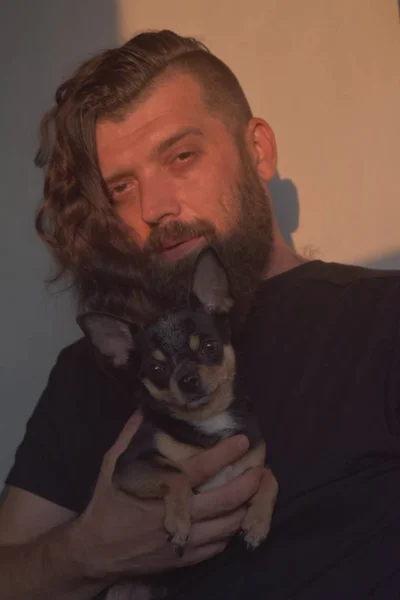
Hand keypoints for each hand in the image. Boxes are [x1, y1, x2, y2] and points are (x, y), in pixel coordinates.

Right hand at [71, 412, 261, 580]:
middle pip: (223, 501)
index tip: (243, 440)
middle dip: (247, 484)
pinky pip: (218, 547)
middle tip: (260, 469)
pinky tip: (234, 517)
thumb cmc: (107, 502)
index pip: (200, 470)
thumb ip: (130, 437)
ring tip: (255, 492)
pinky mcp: (184, 560)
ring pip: (226, 526)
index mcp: (161, 490)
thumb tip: (145, 410)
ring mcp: (183, 541)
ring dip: (244, 508)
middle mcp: (177, 516)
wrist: (96, 551)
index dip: (225, 454)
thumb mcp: (112, 465)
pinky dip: (230, 531)